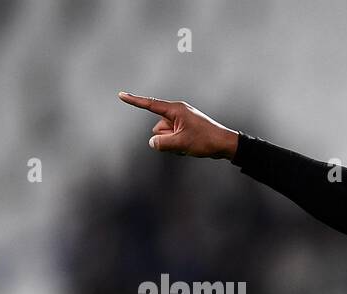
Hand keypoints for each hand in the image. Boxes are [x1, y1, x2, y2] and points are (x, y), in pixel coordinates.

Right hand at [118, 91, 238, 159]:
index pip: (150, 104)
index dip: (134, 101)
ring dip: (173, 143)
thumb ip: (162, 143)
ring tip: (190, 144)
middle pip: (158, 128)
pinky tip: (191, 146)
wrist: (225, 144)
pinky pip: (173, 138)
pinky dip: (178, 144)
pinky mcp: (184, 128)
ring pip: (165, 135)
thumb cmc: (206, 140)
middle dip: (166, 138)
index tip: (121, 95)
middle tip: (185, 141)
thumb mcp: (181, 143)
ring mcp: (181, 121)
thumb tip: (152, 142)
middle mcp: (177, 112)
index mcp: (176, 110)